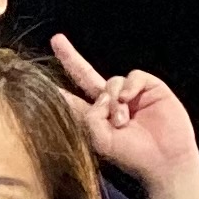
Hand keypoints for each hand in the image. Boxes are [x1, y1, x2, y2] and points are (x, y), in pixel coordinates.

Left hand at [50, 35, 198, 192]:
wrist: (164, 158)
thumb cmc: (131, 155)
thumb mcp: (101, 141)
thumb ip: (91, 118)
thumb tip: (101, 95)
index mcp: (94, 118)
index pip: (71, 99)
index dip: (56, 89)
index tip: (34, 78)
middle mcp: (109, 102)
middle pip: (85, 75)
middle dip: (70, 57)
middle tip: (56, 40)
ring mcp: (129, 94)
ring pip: (111, 80)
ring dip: (114, 99)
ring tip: (122, 121)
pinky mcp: (148, 87)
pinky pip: (132, 76)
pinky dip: (129, 86)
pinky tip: (130, 101)